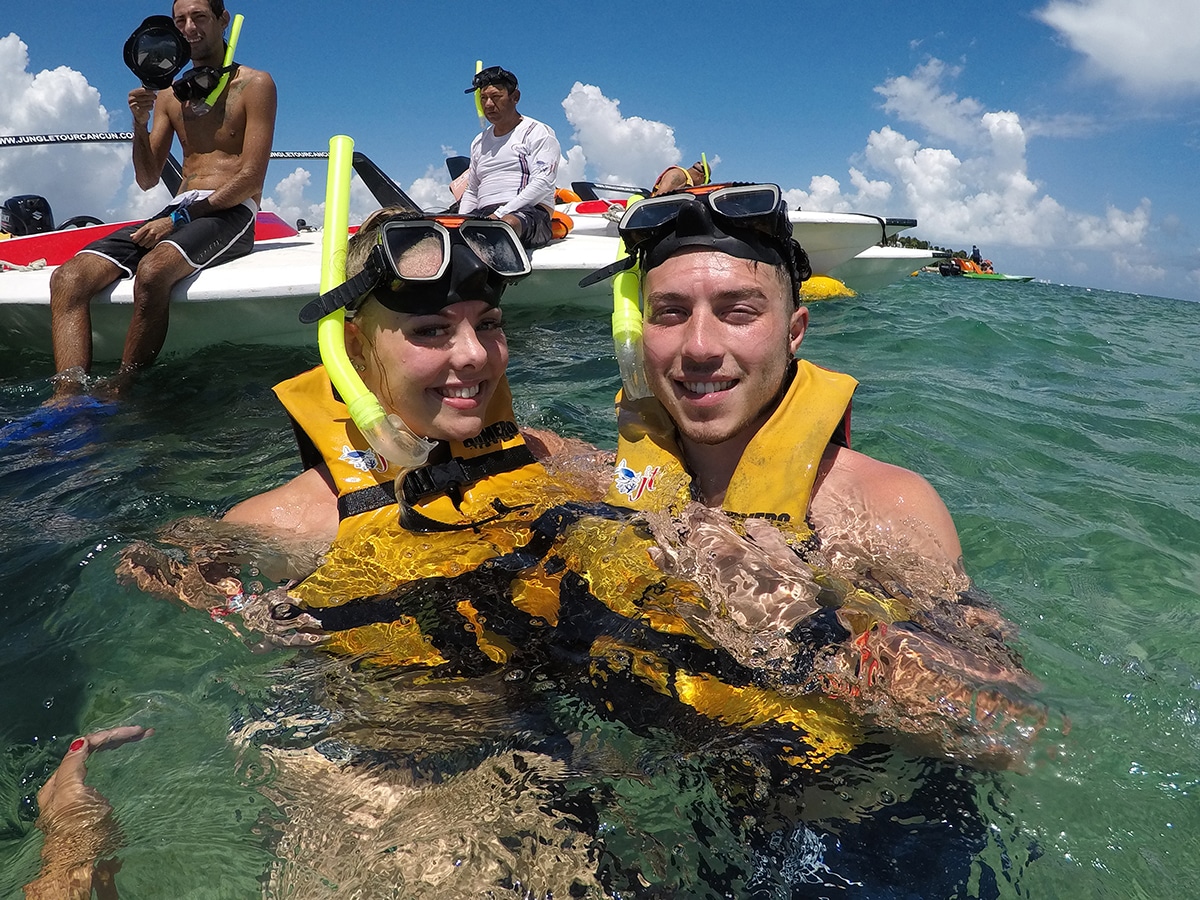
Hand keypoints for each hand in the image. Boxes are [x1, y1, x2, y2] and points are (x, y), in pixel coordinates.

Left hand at [26, 727, 151, 898]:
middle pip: (94, 751)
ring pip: (102, 761)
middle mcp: (69, 785)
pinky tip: (135, 759)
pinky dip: (122, 763)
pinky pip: (108, 775)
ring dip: (122, 748)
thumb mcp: (71, 795)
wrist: (82, 866)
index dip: (111, 735)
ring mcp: (83, 796)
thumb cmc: (78, 831)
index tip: (138, 732)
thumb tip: (81, 742)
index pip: (84, 745)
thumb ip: (72, 767)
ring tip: (146, 739)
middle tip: (146, 733)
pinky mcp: (96, 807)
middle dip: (118, 739)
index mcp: (60, 782)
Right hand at [128, 88, 156, 128]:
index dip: (149, 91)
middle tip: (155, 97)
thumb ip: (145, 91)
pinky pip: (147, 107)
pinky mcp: (137, 111)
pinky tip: (150, 108)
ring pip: (147, 102)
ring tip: (151, 103)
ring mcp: (133, 105)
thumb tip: (153, 86)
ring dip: (151, 102)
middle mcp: (130, 99)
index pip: (142, 90)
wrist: (140, 117)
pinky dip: (150, 107)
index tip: (154, 91)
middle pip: (145, 96)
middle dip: (152, 97)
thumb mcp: (142, 96)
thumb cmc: (142, 104)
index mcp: (131, 94)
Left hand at [130, 216, 173, 247]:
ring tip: (149, 241)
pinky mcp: (160, 241)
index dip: (135, 240)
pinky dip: (152, 246)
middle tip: (143, 240)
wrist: (171, 223)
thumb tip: (132, 236)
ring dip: (147, 245)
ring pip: (146, 246)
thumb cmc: (160, 223)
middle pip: (141, 243)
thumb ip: (140, 230)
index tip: (135, 240)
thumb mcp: (149, 224)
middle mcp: (151, 232)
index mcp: (147, 227)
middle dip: (141, 242)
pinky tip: (153, 243)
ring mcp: (155, 237)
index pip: (136, 237)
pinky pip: (152, 247)